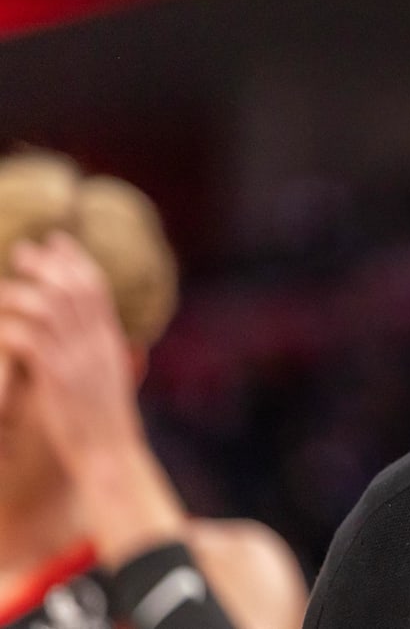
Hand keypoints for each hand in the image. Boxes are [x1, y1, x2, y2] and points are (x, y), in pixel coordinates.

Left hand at [0, 231, 145, 468]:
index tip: (57, 241)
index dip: (76, 260)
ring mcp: (78, 358)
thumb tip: (96, 338)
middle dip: (47, 264)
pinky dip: (8, 327)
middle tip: (24, 249)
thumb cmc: (105, 429)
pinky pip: (27, 338)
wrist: (110, 455)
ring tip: (1, 288)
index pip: (97, 288)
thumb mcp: (110, 383)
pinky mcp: (56, 377)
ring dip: (20, 292)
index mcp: (111, 342)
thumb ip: (102, 355)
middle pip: (72, 287)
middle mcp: (97, 343)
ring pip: (47, 306)